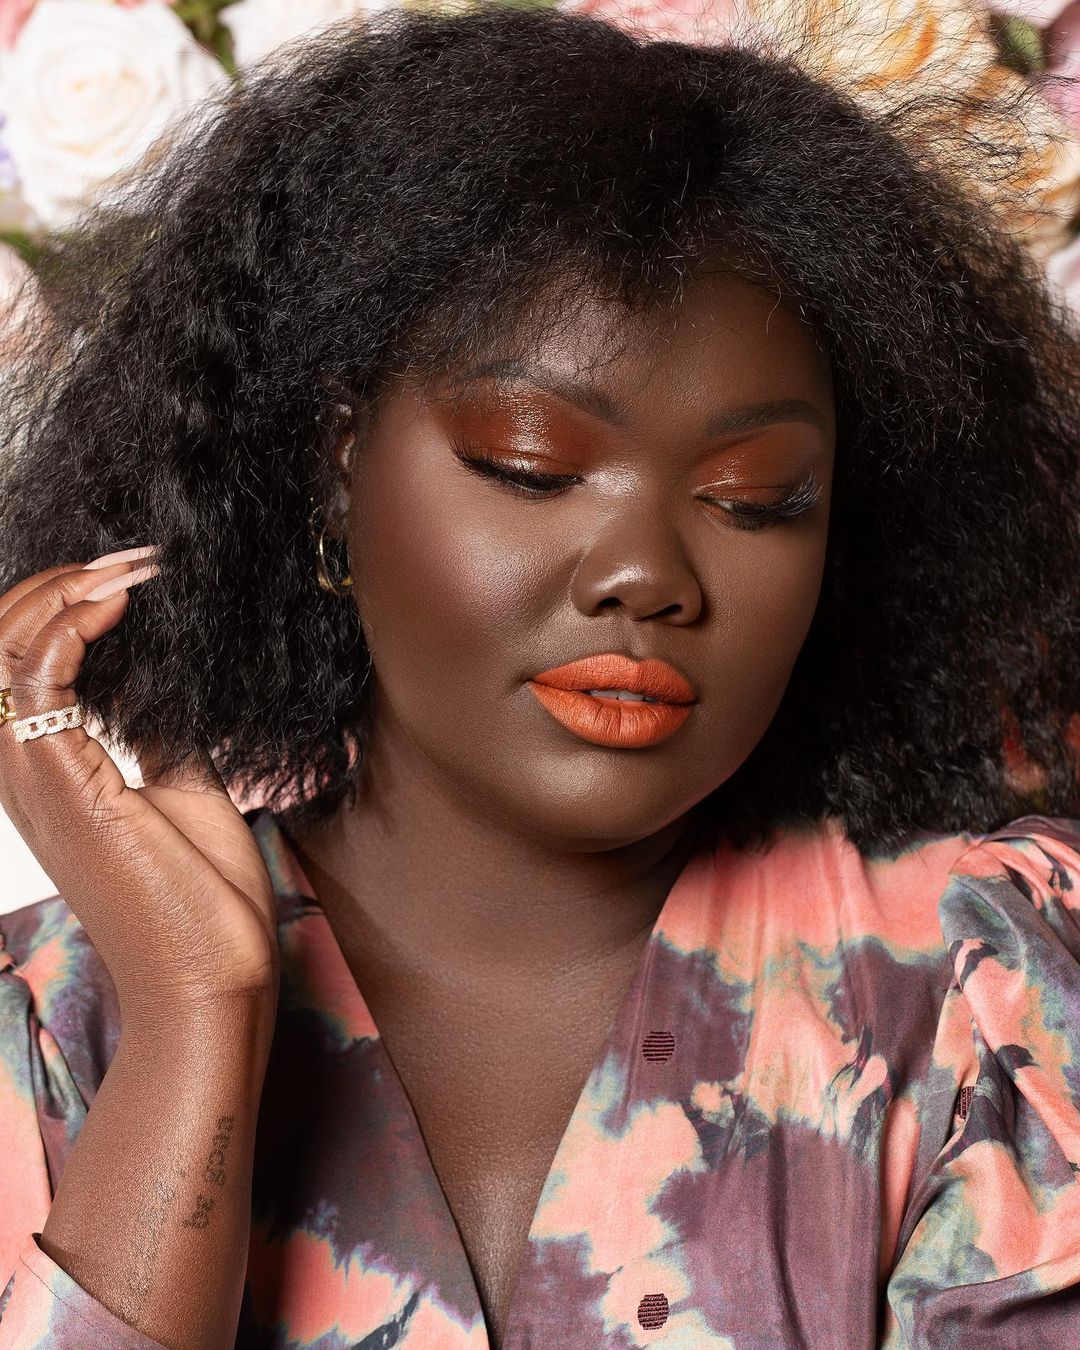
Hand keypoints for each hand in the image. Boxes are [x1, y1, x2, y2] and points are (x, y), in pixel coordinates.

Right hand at [0, 550, 278, 1026]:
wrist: (210, 976)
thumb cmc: (199, 897)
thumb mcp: (185, 786)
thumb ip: (160, 732)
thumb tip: (168, 681)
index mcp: (49, 768)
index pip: (20, 659)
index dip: (63, 602)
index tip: (134, 571)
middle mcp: (24, 768)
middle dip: (59, 583)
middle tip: (134, 560)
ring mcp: (33, 777)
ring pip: (2, 649)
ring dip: (66, 592)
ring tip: (131, 570)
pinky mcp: (61, 784)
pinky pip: (36, 678)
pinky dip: (72, 626)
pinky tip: (121, 605)